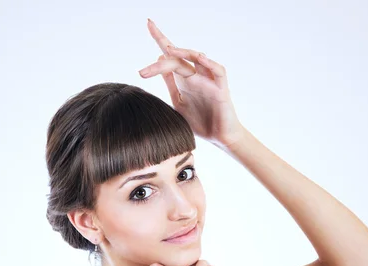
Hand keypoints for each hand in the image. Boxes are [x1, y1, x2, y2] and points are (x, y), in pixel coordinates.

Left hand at [139, 19, 245, 148]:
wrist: (220, 139)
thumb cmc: (201, 122)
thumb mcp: (178, 102)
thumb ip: (170, 83)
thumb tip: (158, 61)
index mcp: (184, 80)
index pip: (171, 57)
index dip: (161, 39)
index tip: (149, 24)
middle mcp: (196, 77)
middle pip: (179, 57)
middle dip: (164, 49)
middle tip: (146, 58)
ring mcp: (209, 82)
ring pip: (198, 59)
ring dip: (184, 52)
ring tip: (170, 51)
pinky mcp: (221, 90)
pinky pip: (218, 71)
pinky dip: (210, 63)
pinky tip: (200, 57)